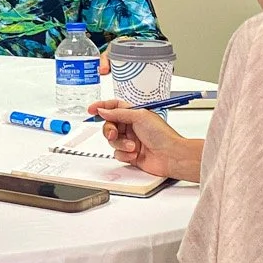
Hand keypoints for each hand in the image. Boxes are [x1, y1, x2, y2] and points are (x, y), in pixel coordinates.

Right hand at [88, 99, 202, 183]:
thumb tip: (103, 110)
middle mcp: (131, 127)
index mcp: (135, 114)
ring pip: (112, 141)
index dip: (102, 107)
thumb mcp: (139, 116)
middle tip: (114, 134)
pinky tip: (135, 155)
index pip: (114, 107)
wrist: (171, 156)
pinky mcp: (130, 155)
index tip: (92, 110)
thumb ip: (118, 113)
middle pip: (109, 125)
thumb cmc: (162, 135)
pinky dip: (124, 154)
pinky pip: (117, 153)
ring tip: (133, 146)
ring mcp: (130, 141)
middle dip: (110, 130)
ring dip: (121, 144)